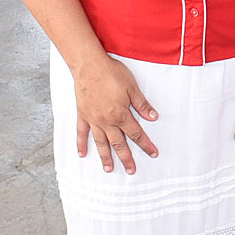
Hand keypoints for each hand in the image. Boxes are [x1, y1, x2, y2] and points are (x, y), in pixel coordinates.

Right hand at [71, 55, 160, 172]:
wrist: (89, 65)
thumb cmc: (111, 73)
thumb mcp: (132, 87)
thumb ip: (142, 104)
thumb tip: (153, 117)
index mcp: (120, 114)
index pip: (136, 134)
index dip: (146, 144)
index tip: (153, 153)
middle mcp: (106, 121)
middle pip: (118, 143)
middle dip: (126, 158)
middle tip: (131, 170)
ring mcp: (93, 119)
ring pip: (100, 142)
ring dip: (105, 157)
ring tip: (109, 169)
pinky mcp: (82, 115)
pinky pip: (82, 133)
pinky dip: (81, 144)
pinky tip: (82, 154)